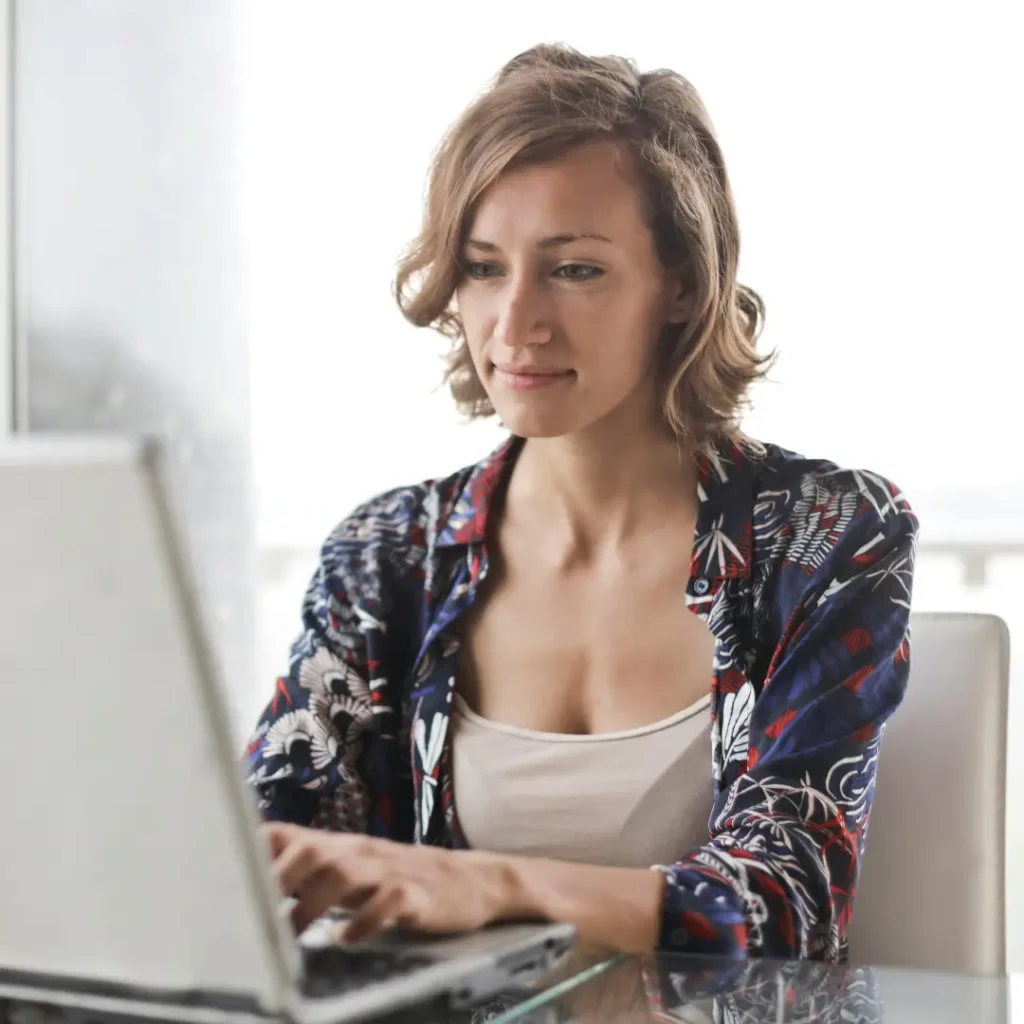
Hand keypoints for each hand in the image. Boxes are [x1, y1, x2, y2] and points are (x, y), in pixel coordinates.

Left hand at [265, 823, 521, 942]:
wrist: (469, 880)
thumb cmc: (397, 879)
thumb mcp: (350, 869)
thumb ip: (306, 869)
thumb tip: (248, 878)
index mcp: (337, 846)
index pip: (286, 835)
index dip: (252, 852)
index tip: (220, 876)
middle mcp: (358, 851)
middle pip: (311, 850)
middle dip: (279, 880)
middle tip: (255, 915)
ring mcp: (389, 870)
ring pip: (344, 872)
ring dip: (313, 903)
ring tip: (294, 934)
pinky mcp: (417, 894)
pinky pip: (389, 901)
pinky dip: (366, 920)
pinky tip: (348, 938)